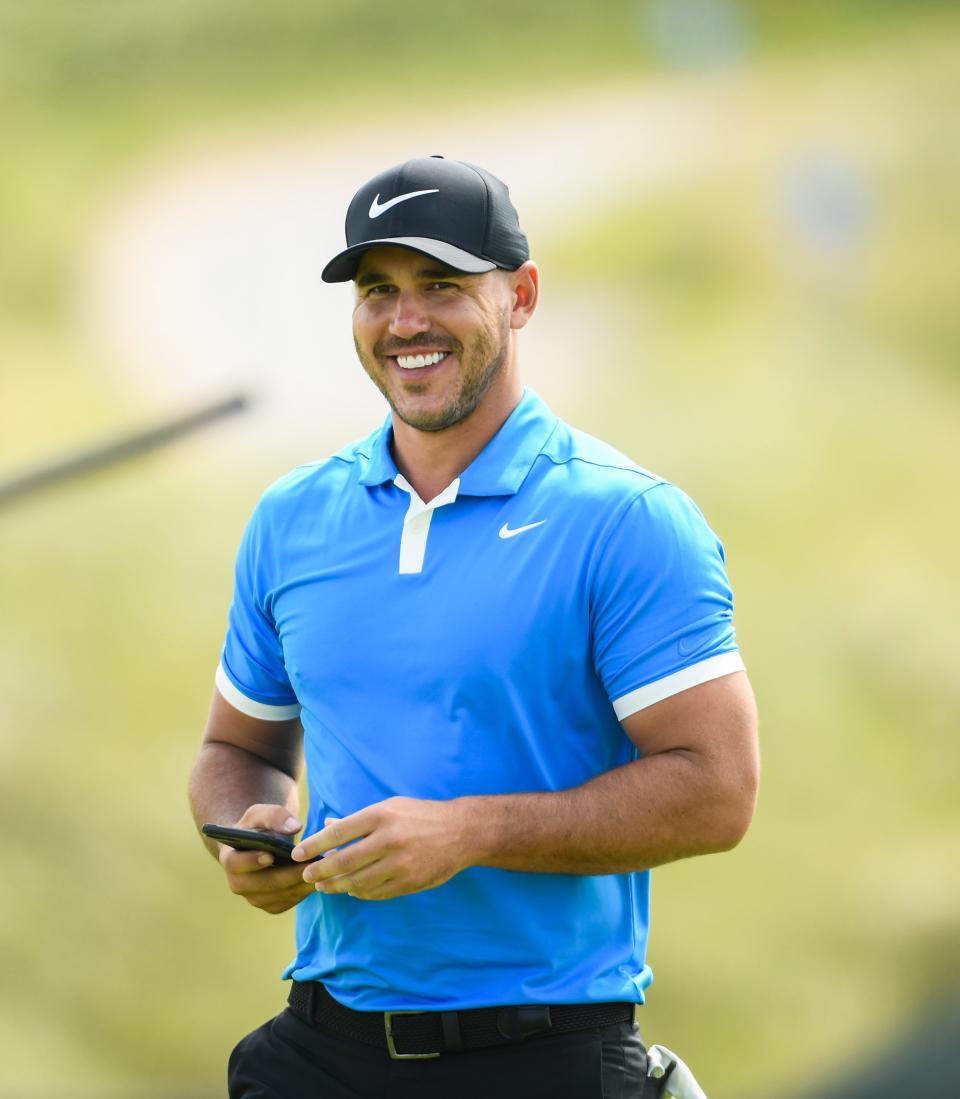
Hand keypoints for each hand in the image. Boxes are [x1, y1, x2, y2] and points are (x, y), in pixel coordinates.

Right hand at [218, 804, 313, 914]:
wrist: (259, 845)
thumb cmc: (258, 827)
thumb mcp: (262, 814)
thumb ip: (275, 815)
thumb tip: (295, 826)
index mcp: (230, 859)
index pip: (236, 864)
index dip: (251, 861)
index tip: (270, 855)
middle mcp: (238, 883)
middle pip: (262, 884)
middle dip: (287, 875)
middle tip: (310, 865)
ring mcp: (254, 897)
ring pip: (278, 896)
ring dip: (299, 884)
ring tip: (321, 870)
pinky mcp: (271, 905)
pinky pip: (288, 901)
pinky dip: (304, 891)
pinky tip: (319, 878)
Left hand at [291, 796, 473, 900]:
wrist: (462, 831)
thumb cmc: (421, 815)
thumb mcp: (391, 807)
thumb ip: (359, 820)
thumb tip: (328, 826)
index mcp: (381, 815)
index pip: (338, 833)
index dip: (314, 846)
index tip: (297, 854)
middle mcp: (388, 839)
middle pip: (343, 861)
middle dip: (319, 871)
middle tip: (307, 876)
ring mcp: (400, 864)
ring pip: (357, 882)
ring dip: (336, 886)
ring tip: (325, 886)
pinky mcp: (409, 882)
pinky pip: (375, 893)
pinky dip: (359, 892)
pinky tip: (351, 889)